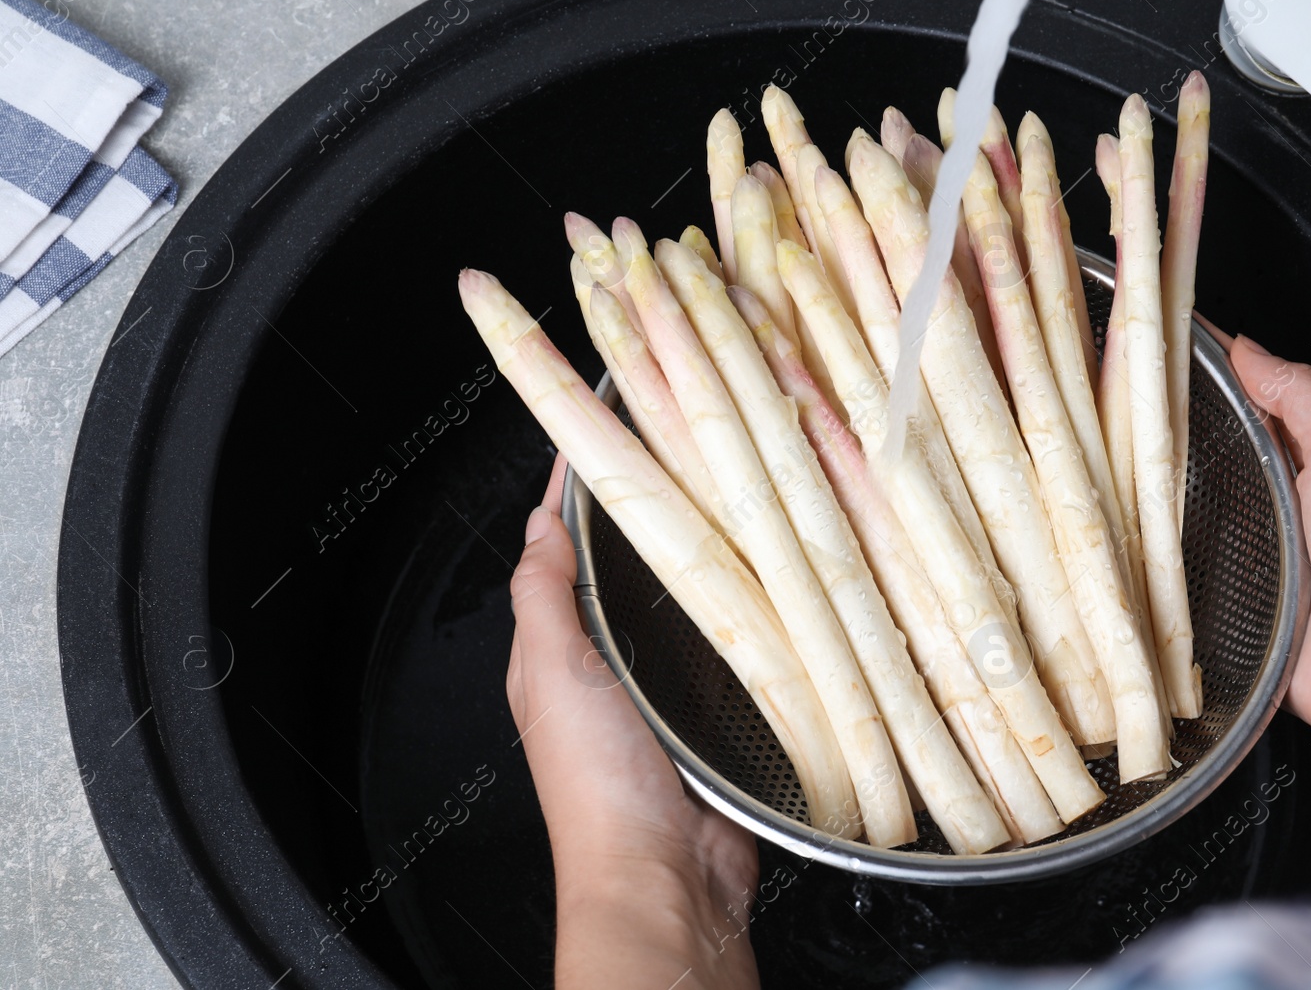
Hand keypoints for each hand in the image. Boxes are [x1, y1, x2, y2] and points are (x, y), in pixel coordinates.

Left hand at [507, 456, 758, 989]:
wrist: (665, 880)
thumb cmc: (598, 787)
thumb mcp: (553, 673)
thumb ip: (542, 597)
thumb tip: (537, 524)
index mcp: (555, 655)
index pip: (558, 554)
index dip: (573, 497)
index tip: (599, 435)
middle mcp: (606, 670)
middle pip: (623, 577)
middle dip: (647, 521)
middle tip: (684, 461)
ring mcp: (662, 695)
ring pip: (680, 609)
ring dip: (700, 568)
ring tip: (732, 510)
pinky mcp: (713, 718)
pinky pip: (725, 654)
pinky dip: (740, 621)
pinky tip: (768, 594)